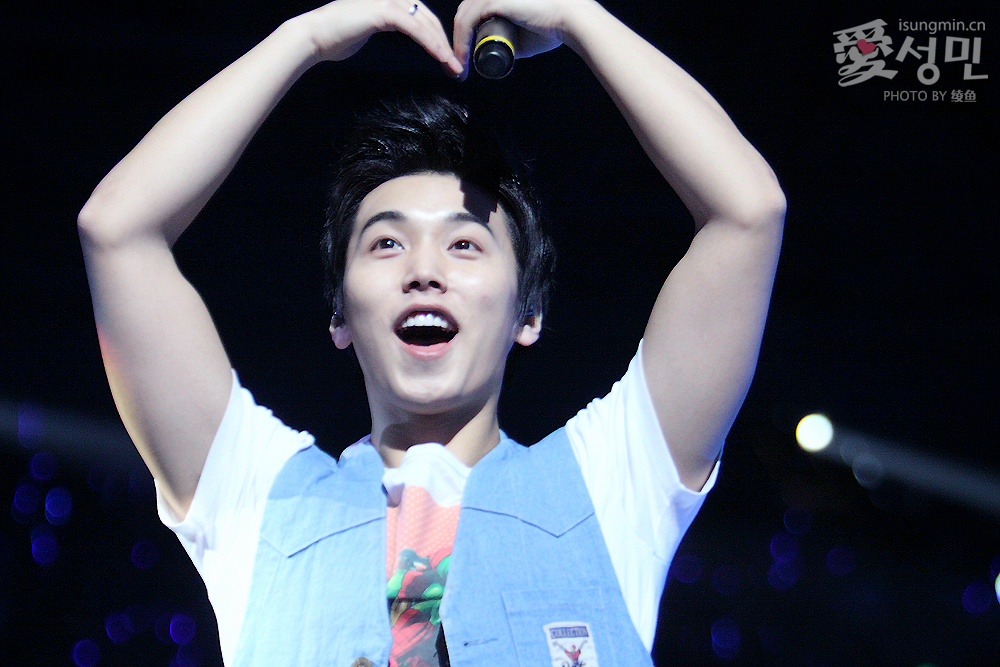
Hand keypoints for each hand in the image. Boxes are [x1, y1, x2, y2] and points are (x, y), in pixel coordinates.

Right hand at [299, 0, 462, 75]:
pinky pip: (414, 28)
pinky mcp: (382, 11)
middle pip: (429, 19)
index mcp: (388, 1)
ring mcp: (386, 1)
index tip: (448, 60)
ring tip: (453, 67)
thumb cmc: (334, 38)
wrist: (313, 36)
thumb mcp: (366, 30)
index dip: (438, 38)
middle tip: (457, 68)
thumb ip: (382, 27)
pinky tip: (440, 56)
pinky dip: (430, 42)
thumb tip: (391, 33)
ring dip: (442, 47)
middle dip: (446, 44)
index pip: (422, 18)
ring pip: (425, 23)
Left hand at [452, 0, 576, 72]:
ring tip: (460, 67)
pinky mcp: (492, 0)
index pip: (474, 10)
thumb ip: (511, 39)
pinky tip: (461, 59)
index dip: (466, 32)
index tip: (465, 56)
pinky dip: (460, 42)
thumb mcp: (524, 36)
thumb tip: (501, 51)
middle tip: (459, 64)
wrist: (569, 19)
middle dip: (459, 39)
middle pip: (465, 13)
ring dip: (457, 44)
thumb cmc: (553, 26)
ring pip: (463, 18)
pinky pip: (466, 22)